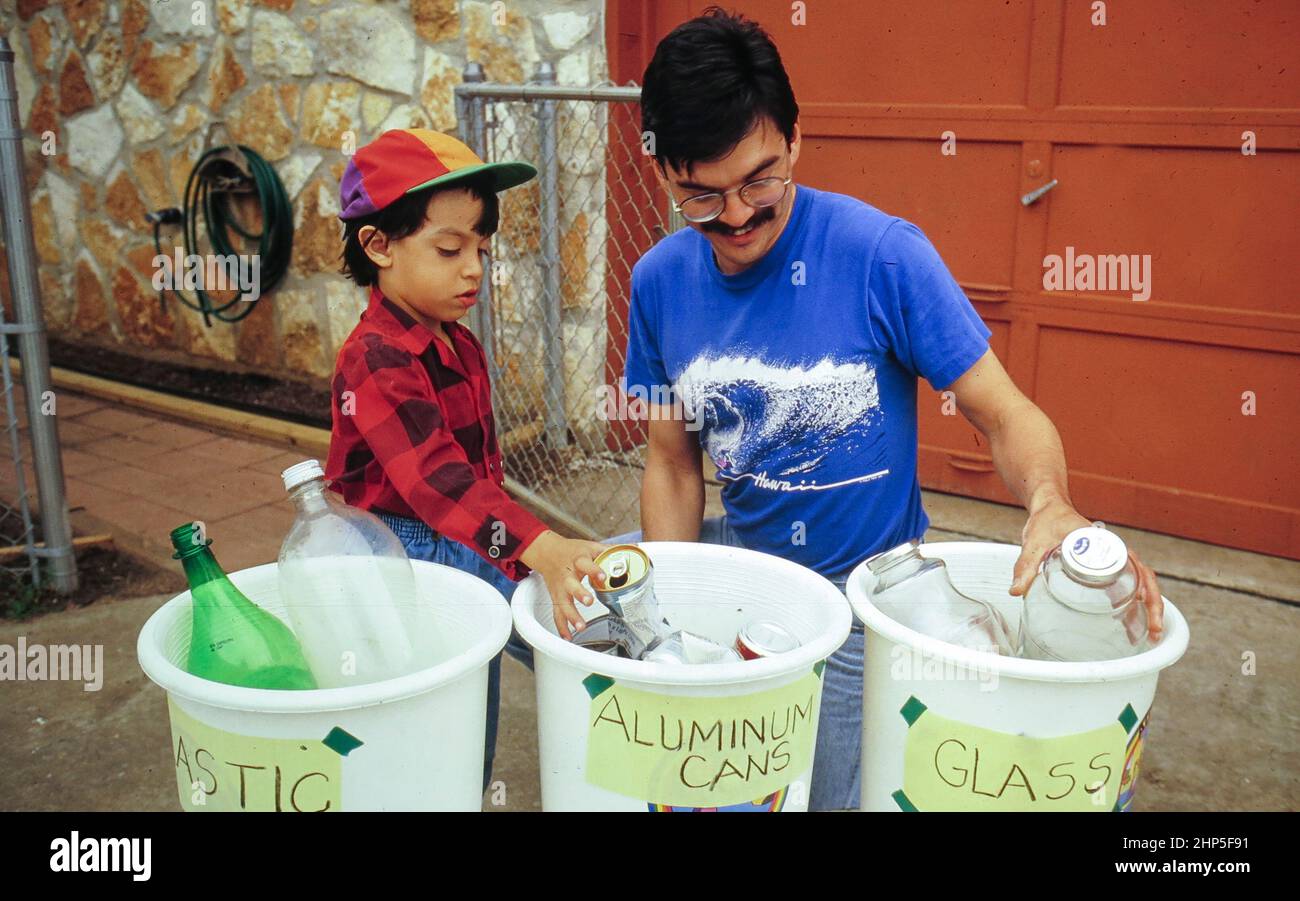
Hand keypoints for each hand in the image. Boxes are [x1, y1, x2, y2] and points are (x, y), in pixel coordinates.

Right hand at [520, 531, 608, 639]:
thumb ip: (611, 551)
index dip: (594, 570)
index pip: (585, 564)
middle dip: (579, 594)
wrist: (547, 552)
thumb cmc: (572, 551)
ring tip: (580, 627)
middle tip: (589, 602)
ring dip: (571, 616)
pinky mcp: (555, 598)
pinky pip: (557, 614)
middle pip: (571, 585)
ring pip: (562, 603)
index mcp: (578, 560)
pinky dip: (561, 627)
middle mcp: (567, 575)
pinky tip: (568, 637)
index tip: (603, 577)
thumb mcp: (590, 547)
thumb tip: (635, 548)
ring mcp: (560, 588)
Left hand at [1010, 498, 1163, 641]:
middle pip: (1145, 578)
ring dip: (1151, 606)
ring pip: (1142, 582)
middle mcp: (1115, 550)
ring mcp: (1114, 558)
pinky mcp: (1108, 566)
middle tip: (1154, 631)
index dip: (1145, 586)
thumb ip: (1025, 567)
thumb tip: (1016, 592)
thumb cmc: (1047, 520)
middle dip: (1155, 604)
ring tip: (1152, 634)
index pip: (1135, 564)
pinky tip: (1134, 622)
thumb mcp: (1035, 543)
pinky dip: (1137, 601)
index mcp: (1104, 543)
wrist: (1049, 508)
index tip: (1146, 604)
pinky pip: (1130, 583)